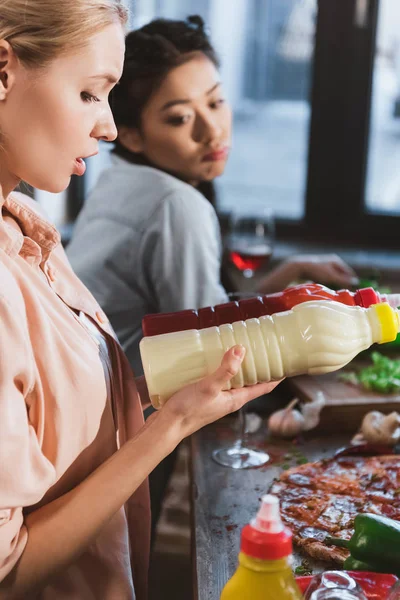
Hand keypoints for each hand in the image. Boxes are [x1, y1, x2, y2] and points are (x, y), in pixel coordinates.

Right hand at [159, 345, 281, 439]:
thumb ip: (225, 370)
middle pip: (251, 381)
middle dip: (258, 366)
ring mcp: (216, 398)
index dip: (277, 375)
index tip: (286, 362)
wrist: (166, 426)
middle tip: (262, 347)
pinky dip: (220, 367)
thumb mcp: (209, 388)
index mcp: (236, 399)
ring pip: (233, 379)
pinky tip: (211, 358)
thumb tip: (241, 350)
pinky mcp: (203, 395)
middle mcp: (229, 399)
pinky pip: (218, 379)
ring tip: (238, 346)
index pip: (264, 387)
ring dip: (238, 365)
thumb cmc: (188, 411)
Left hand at [285, 253, 358, 287]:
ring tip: (333, 291)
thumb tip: (356, 282)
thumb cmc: (316, 271)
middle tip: (343, 293)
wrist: (298, 267)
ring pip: (332, 277)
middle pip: (340, 274)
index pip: (349, 272)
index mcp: (336, 261)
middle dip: (342, 283)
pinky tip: (324, 288)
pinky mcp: (316, 270)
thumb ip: (343, 280)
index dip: (351, 281)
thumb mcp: (331, 276)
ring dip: (333, 284)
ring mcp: (323, 265)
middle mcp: (331, 261)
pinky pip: (325, 278)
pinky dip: (326, 283)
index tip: (352, 291)